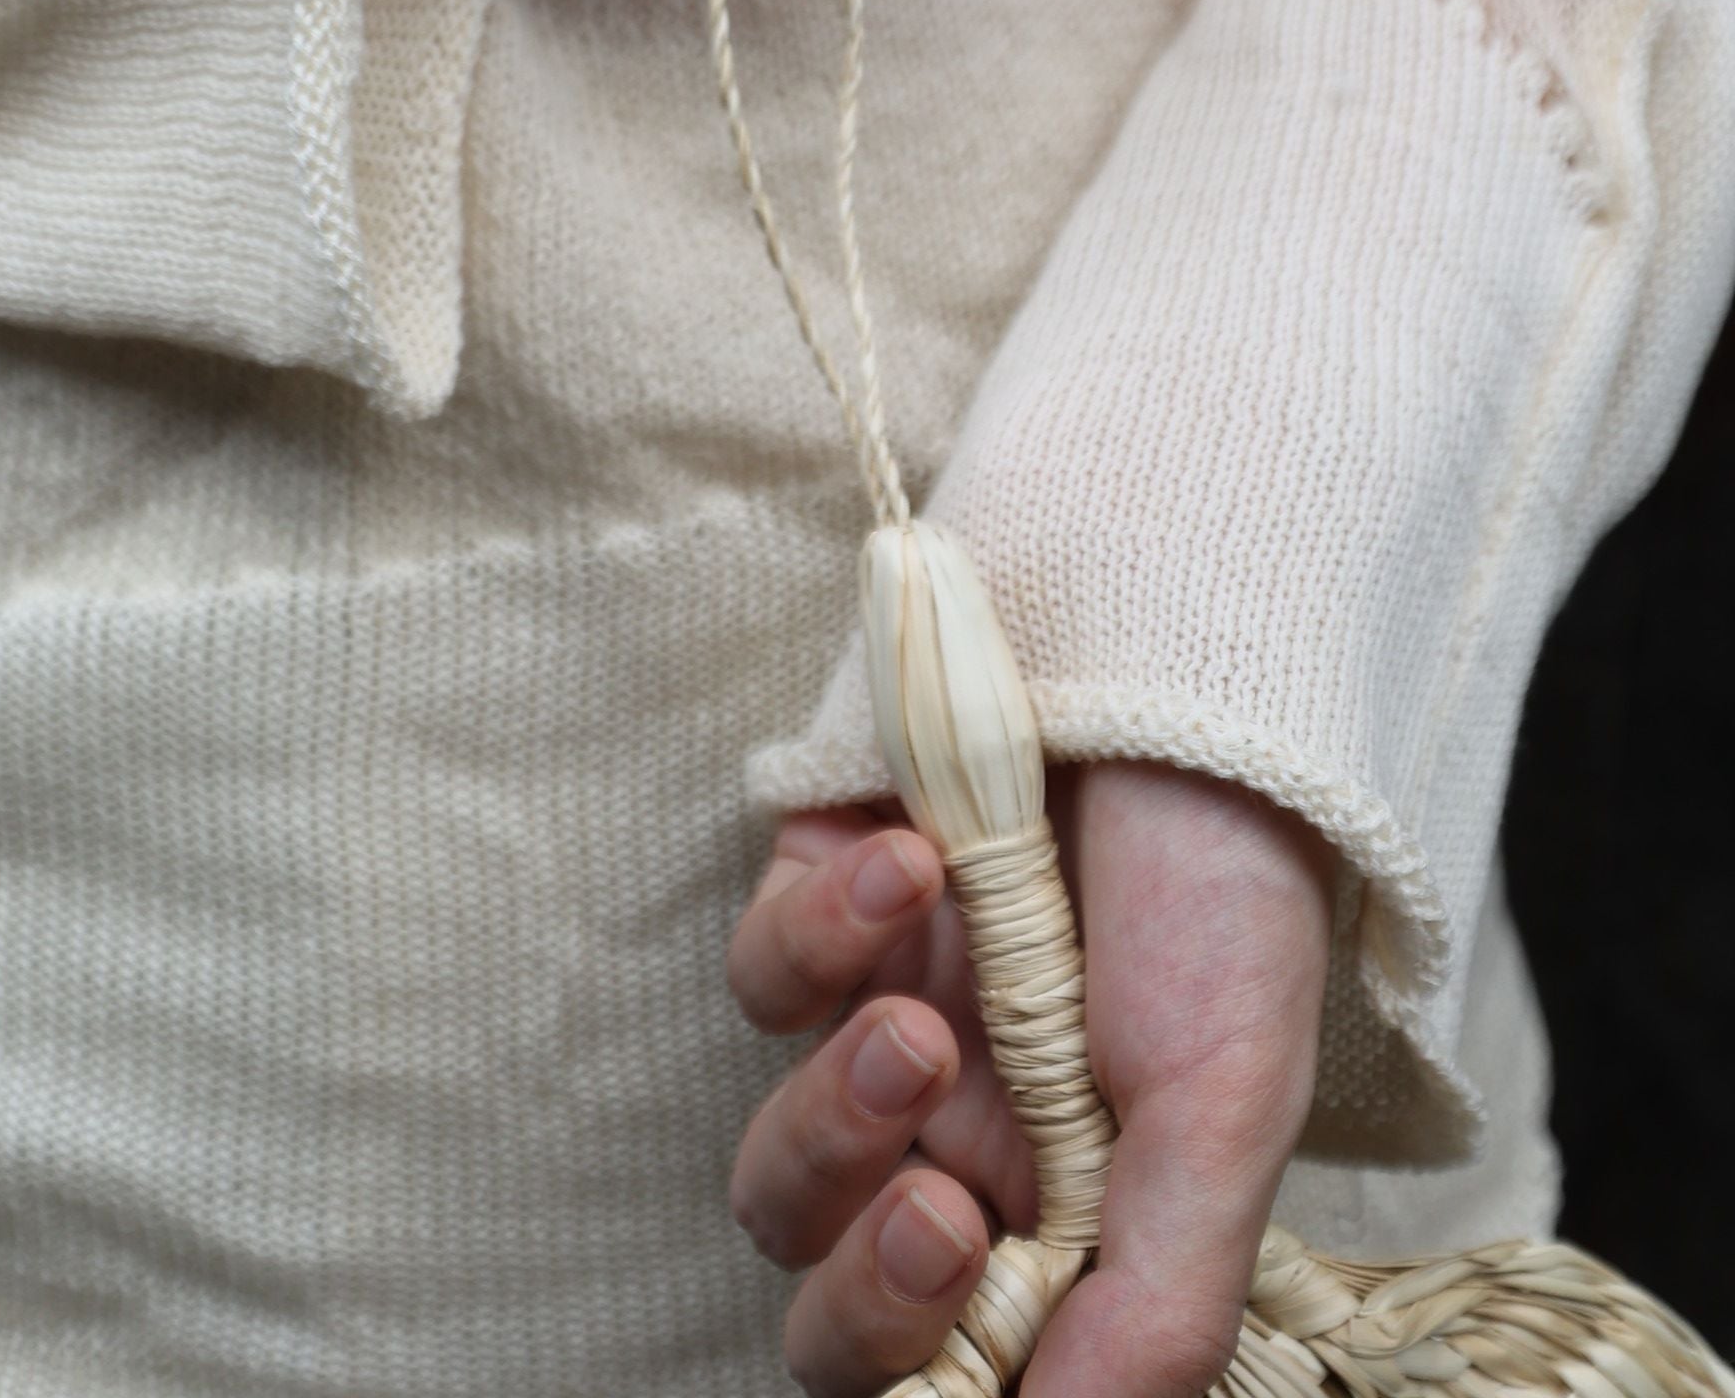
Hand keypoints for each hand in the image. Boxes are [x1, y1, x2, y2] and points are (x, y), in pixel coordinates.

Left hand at [726, 764, 1333, 1397]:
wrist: (1179, 665)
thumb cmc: (1227, 891)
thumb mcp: (1227, 1112)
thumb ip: (1154, 1306)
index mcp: (1069, 1228)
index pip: (958, 1377)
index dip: (933, 1380)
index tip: (975, 1328)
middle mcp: (964, 1152)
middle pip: (837, 1318)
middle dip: (867, 1300)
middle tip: (934, 1222)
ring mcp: (881, 1028)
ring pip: (780, 1170)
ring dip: (838, 1119)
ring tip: (922, 1031)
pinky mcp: (818, 911)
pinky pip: (764, 975)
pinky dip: (823, 938)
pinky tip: (912, 866)